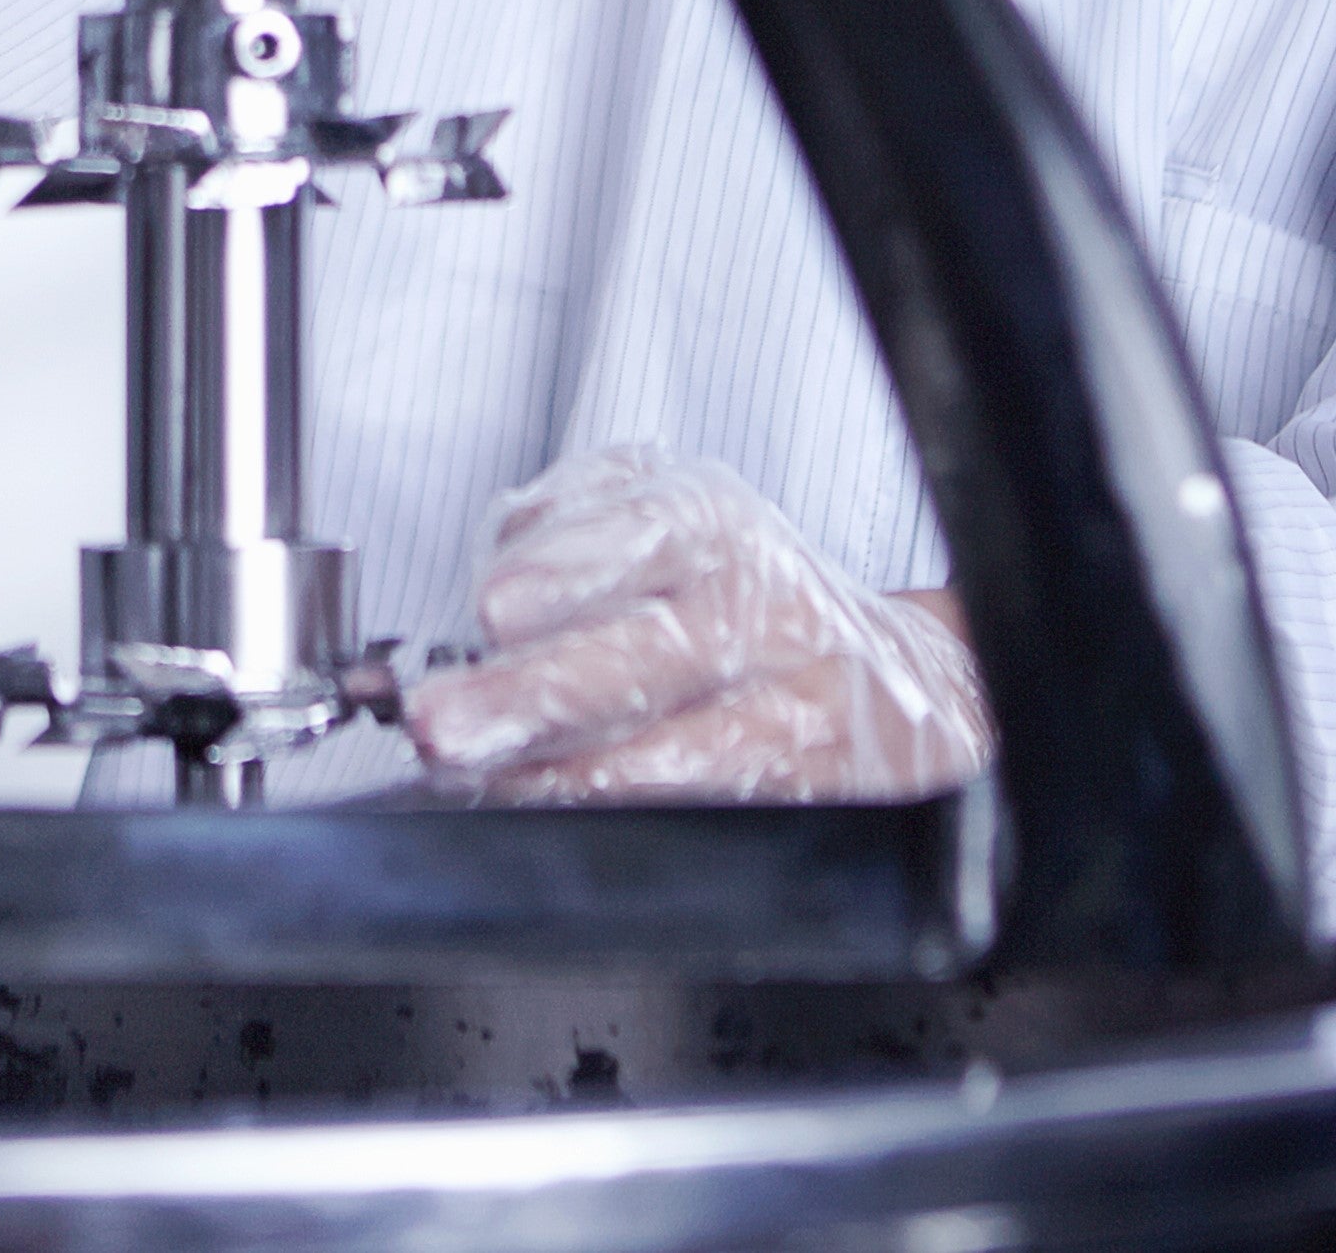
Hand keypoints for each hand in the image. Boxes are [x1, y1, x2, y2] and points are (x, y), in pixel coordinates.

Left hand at [404, 445, 990, 803]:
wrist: (892, 679)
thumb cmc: (740, 587)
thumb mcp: (660, 510)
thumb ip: (566, 519)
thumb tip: (495, 558)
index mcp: (718, 526)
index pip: (649, 534)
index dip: (571, 570)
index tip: (492, 607)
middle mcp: (767, 614)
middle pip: (658, 654)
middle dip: (540, 694)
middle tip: (444, 723)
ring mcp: (798, 712)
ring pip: (689, 754)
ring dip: (571, 777)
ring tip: (480, 782)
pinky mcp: (813, 798)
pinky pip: (716, 816)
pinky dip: (626, 824)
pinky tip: (551, 818)